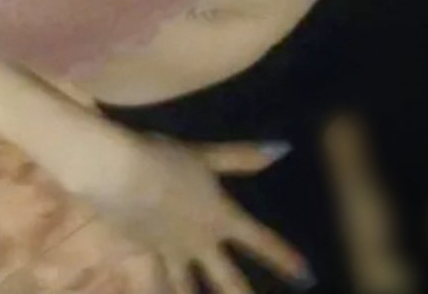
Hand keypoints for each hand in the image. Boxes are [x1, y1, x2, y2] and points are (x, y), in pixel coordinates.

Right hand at [83, 135, 313, 293]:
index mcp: (219, 216)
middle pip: (228, 279)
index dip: (284, 258)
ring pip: (189, 288)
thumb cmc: (165, 159)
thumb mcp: (204, 155)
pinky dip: (159, 291)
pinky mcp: (144, 250)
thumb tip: (281, 149)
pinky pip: (155, 280)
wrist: (120, 173)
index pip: (260, 241)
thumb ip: (239, 157)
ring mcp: (171, 250)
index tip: (307, 276)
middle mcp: (199, 241)